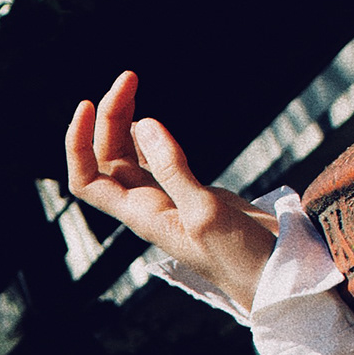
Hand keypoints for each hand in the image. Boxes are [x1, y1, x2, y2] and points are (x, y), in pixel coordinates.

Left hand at [66, 70, 279, 312]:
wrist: (276, 278)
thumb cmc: (241, 257)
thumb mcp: (206, 211)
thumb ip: (173, 168)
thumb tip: (142, 123)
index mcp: (142, 215)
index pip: (88, 180)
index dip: (77, 144)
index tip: (88, 104)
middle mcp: (147, 207)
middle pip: (107, 158)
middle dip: (109, 117)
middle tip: (129, 76)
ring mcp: (168, 199)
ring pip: (129, 156)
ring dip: (124, 121)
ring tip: (132, 83)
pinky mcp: (191, 194)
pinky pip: (156, 161)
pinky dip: (147, 137)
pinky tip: (147, 119)